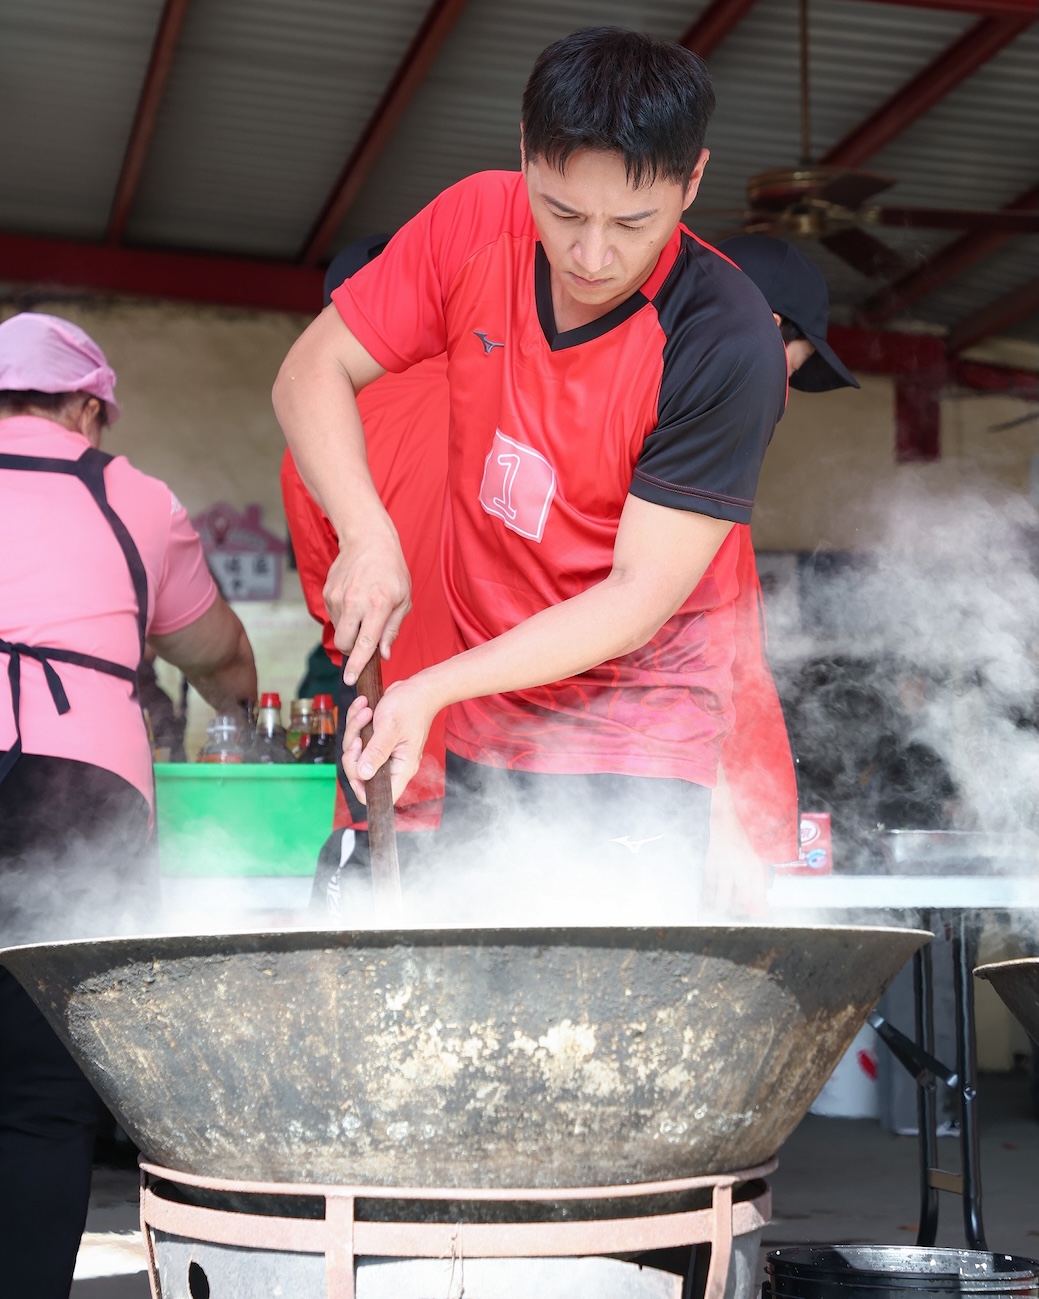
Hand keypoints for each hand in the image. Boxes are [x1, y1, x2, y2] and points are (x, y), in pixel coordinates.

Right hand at [323, 528, 411, 684]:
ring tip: (363, 611)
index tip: (350, 679)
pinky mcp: (327, 592)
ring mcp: (337, 597)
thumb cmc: (391, 570)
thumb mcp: (403, 599)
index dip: (357, 664)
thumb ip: (392, 629)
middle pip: (343, 643)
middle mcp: (354, 601)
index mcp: (378, 604)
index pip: (365, 642)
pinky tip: (354, 601)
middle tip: (364, 642)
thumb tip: (382, 654)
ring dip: (349, 631)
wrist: (368, 540)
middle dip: (351, 651)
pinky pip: (333, 616)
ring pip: (338, 630)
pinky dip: (343, 617)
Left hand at [341, 675, 437, 804]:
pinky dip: (356, 722)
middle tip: (359, 735)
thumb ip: (377, 752)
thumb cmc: (410, 706)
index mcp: (402, 767)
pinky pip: (357, 739)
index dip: (363, 788)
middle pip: (360, 774)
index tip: (355, 764)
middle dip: (353, 751)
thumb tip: (363, 774)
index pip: (381, 796)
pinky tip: (363, 708)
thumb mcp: (390, 728)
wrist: (418, 688)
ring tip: (366, 712)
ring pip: (356, 754)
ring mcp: (384, 753)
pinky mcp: (376, 741)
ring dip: (355, 730)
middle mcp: (393, 764)